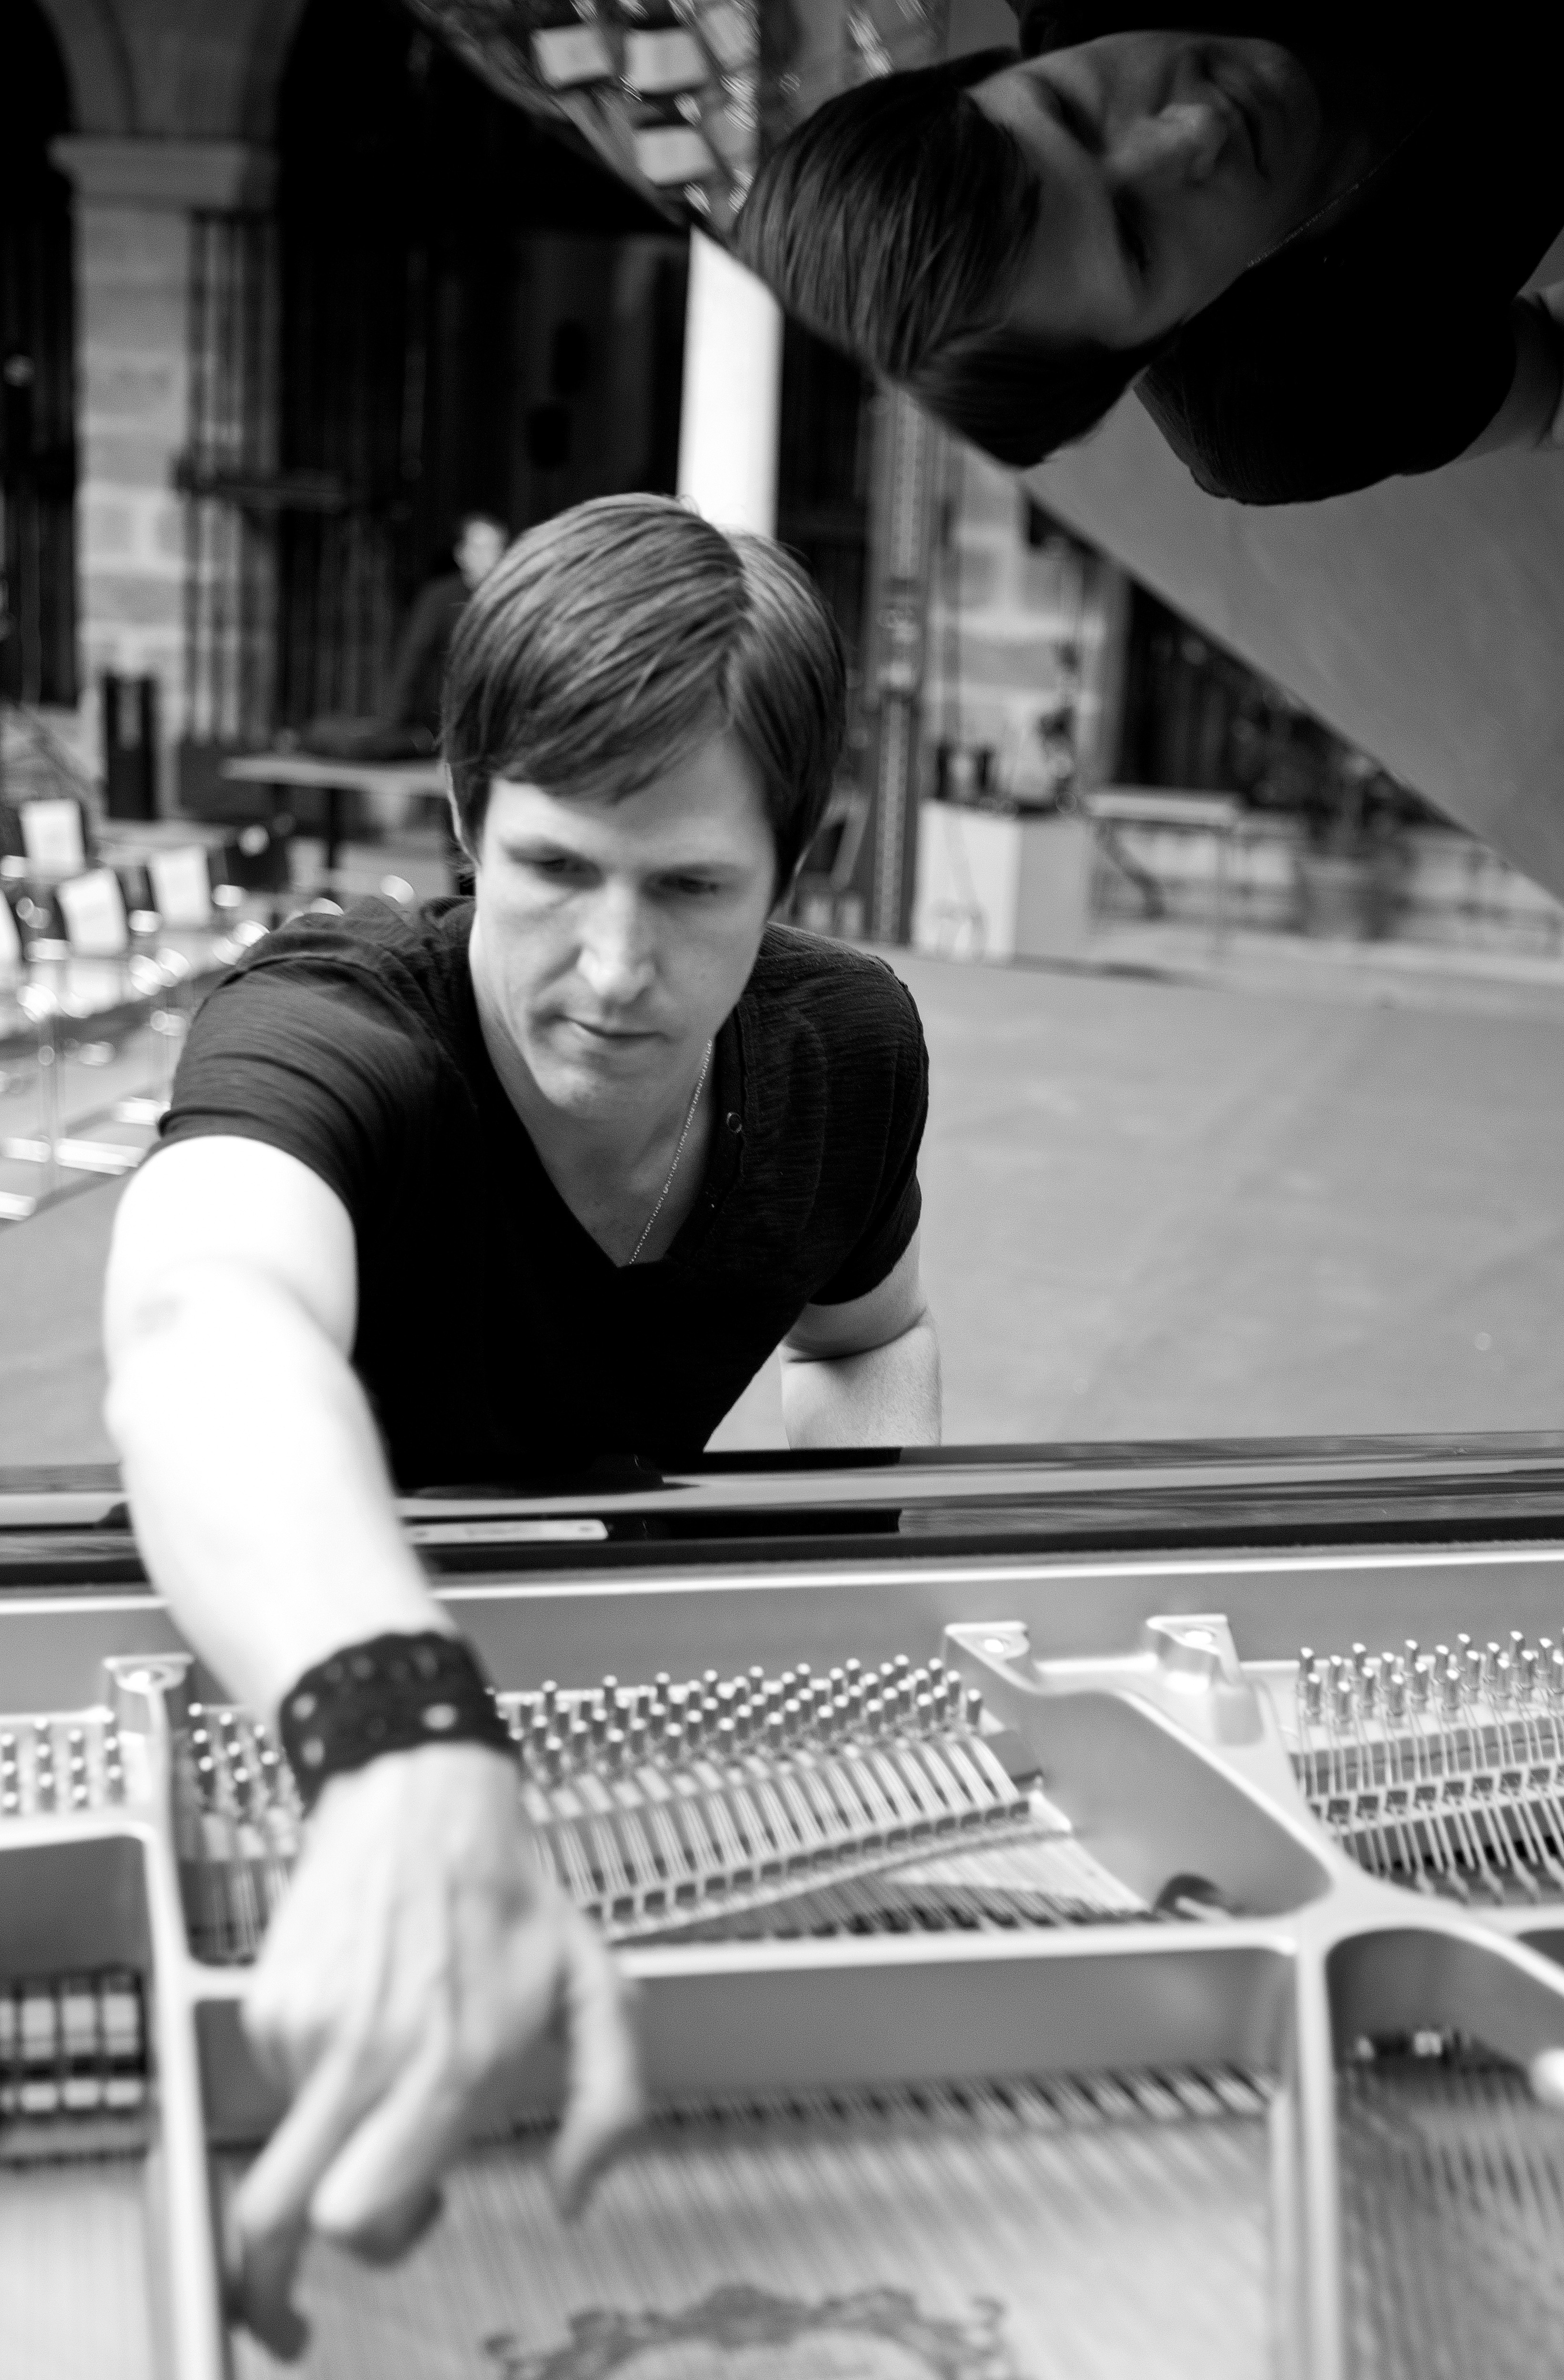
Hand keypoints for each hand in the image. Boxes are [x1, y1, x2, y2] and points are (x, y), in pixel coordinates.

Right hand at [226, 1742, 640, 2359]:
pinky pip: (280, 2080)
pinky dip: (318, 2074)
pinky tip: (366, 2016)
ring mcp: (308, 2028)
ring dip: (337, 2131)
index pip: (363, 2219)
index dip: (389, 2241)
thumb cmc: (509, 1890)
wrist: (420, 1791)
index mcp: (450, 2064)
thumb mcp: (595, 1986)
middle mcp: (368, 2055)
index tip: (418, 2220)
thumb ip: (608, 2102)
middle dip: (302, 2249)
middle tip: (354, 2218)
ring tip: (392, 2057)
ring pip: (290, 2144)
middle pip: (281, 2219)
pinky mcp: (270, 2001)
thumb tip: (575, 2193)